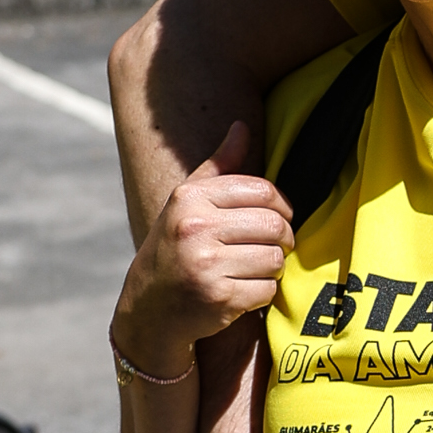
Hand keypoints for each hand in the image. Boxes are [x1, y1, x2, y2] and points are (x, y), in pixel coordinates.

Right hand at [111, 121, 293, 367]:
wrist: (150, 306)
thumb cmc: (176, 246)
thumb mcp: (187, 202)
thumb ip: (219, 166)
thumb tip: (241, 126)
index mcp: (190, 198)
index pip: (262, 191)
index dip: (282, 206)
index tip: (277, 218)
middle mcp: (195, 228)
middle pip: (275, 226)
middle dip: (283, 240)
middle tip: (273, 247)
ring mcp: (206, 265)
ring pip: (275, 259)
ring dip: (273, 268)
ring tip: (254, 268)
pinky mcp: (218, 298)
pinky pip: (267, 290)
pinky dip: (262, 293)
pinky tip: (243, 291)